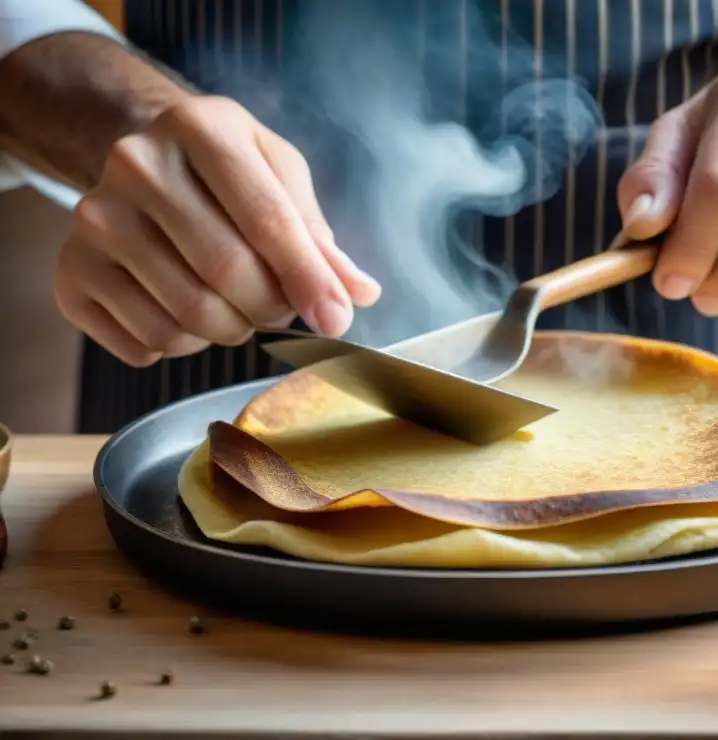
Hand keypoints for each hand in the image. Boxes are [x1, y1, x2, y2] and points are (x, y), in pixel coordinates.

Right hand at [54, 95, 380, 366]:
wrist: (144, 162)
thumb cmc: (228, 173)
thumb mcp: (280, 179)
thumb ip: (320, 237)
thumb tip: (359, 294)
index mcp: (201, 128)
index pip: (267, 220)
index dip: (309, 280)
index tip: (337, 321)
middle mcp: (137, 165)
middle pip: (227, 273)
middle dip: (271, 308)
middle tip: (280, 308)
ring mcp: (95, 218)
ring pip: (187, 315)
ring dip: (231, 329)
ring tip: (234, 304)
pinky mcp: (71, 271)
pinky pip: (147, 341)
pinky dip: (184, 346)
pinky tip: (186, 312)